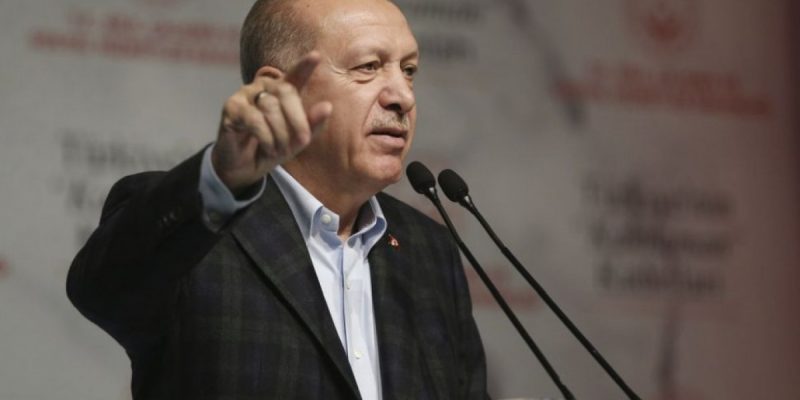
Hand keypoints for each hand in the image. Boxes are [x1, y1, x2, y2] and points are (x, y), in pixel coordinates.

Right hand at [212, 51, 332, 194]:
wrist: (244, 169)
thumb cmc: (272, 149)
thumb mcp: (296, 141)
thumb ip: (312, 124)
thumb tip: (328, 106)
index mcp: (282, 91)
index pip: (295, 75)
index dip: (304, 66)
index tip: (316, 56)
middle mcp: (263, 86)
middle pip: (286, 91)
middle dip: (298, 120)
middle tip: (302, 141)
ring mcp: (245, 94)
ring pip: (270, 106)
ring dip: (281, 133)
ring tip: (281, 150)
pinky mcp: (231, 108)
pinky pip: (254, 119)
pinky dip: (266, 137)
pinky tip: (268, 148)